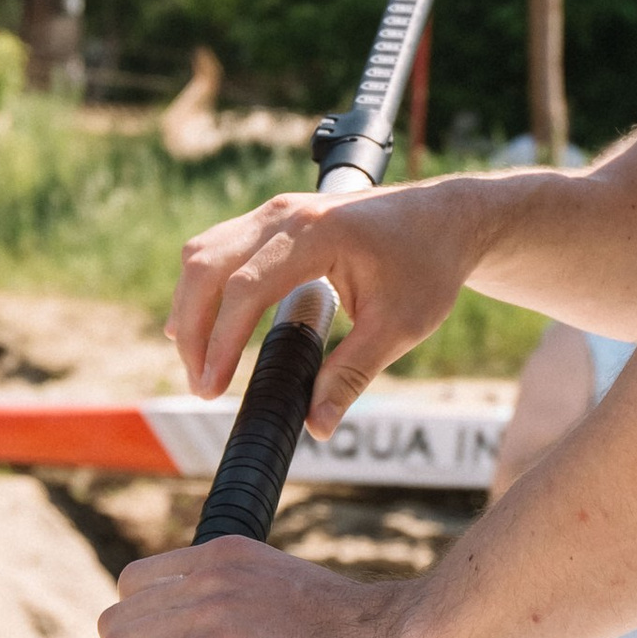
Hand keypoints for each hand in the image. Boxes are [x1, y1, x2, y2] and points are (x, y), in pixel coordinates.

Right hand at [170, 176, 490, 432]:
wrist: (445, 219)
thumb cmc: (427, 266)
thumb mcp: (400, 327)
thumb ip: (353, 374)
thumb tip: (316, 425)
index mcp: (318, 233)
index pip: (247, 287)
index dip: (222, 341)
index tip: (212, 388)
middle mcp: (286, 214)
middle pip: (206, 265)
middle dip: (193, 328)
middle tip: (203, 386)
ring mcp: (275, 211)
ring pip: (202, 252)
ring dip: (191, 308)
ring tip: (201, 364)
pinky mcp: (272, 219)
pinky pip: (217, 248)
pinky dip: (204, 290)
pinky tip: (206, 328)